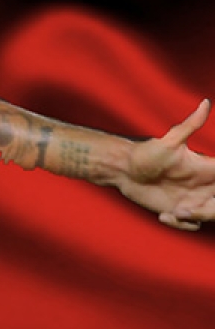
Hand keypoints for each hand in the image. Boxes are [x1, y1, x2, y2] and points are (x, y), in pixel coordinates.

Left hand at [120, 99, 214, 230]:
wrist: (123, 170)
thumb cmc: (145, 153)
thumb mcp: (169, 141)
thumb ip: (190, 125)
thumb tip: (206, 102)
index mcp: (208, 169)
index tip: (213, 188)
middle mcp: (206, 186)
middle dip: (210, 211)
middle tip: (185, 209)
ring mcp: (193, 200)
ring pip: (210, 216)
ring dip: (195, 218)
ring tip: (173, 212)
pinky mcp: (179, 211)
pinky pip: (191, 226)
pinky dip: (180, 225)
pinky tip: (163, 216)